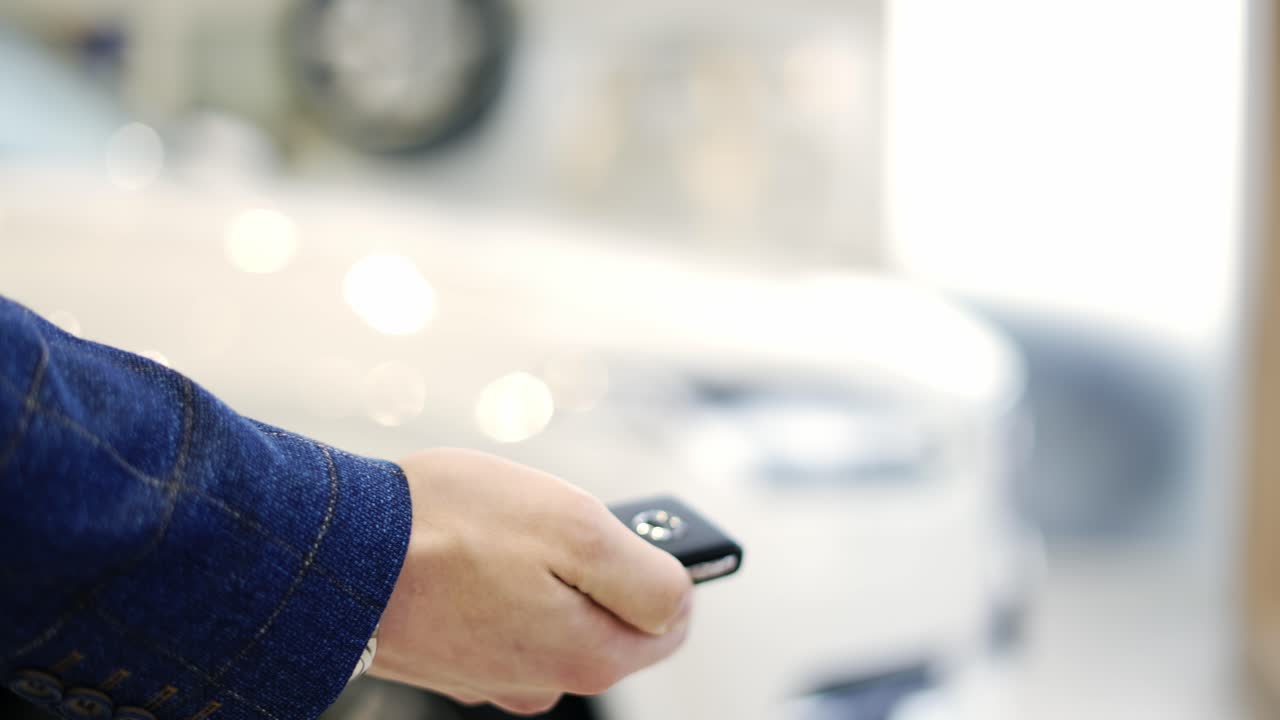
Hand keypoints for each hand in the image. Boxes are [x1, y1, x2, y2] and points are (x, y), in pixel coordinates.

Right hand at [370, 448, 693, 714]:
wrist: (332, 552)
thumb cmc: (450, 529)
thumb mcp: (579, 529)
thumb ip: (648, 577)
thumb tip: (682, 600)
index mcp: (586, 659)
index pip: (670, 625)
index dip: (659, 567)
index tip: (626, 531)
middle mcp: (542, 683)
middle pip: (608, 620)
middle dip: (594, 566)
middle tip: (555, 520)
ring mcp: (493, 676)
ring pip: (552, 614)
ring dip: (541, 571)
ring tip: (501, 530)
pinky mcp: (451, 660)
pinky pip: (502, 617)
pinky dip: (496, 583)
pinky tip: (468, 552)